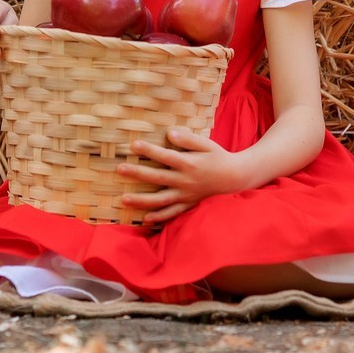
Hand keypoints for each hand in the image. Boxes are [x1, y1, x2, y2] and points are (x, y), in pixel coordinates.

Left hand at [116, 129, 244, 225]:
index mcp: (189, 163)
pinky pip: (172, 213)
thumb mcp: (206, 144)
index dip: (150, 150)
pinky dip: (159, 217)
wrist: (233, 178)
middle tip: (120, 169)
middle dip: (138, 173)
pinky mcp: (188, 204)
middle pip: (158, 178)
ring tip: (124, 199)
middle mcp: (185, 181)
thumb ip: (188, 139)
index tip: (134, 145)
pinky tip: (145, 219)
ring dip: (142, 200)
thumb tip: (170, 133)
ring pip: (161, 200)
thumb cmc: (217, 157)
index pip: (166, 156)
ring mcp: (186, 195)